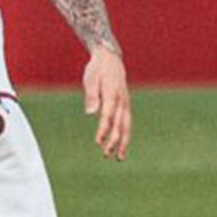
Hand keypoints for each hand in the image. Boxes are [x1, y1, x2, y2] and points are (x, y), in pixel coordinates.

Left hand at [82, 46, 130, 160]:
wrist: (110, 58)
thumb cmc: (97, 69)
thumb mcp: (91, 79)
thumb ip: (91, 96)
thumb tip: (90, 113)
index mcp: (113, 94)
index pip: (108, 115)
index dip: (103, 129)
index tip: (98, 142)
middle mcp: (122, 101)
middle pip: (120, 124)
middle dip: (114, 141)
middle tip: (106, 155)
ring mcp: (126, 103)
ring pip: (126, 126)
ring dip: (123, 142)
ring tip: (119, 158)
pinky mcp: (125, 105)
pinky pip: (126, 122)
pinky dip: (124, 135)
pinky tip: (120, 146)